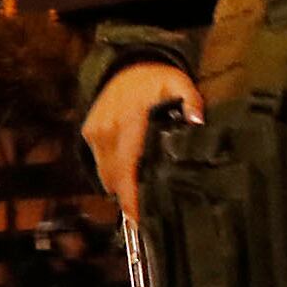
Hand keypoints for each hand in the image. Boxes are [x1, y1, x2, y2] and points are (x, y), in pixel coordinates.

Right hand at [82, 62, 202, 220]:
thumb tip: (197, 122)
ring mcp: (95, 133)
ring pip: (104, 175)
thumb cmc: (155, 78)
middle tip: (148, 211)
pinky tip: (129, 171)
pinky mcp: (89, 133)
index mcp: (129, 124)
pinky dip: (112, 171)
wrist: (126, 63)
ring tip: (140, 193)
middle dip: (129, 198)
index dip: (131, 200)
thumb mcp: (179, 83)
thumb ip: (192, 102)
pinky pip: (99, 163)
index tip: (138, 222)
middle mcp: (107, 132)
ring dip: (120, 186)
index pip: (126, 171)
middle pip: (114, 180)